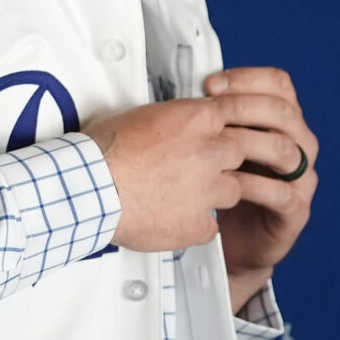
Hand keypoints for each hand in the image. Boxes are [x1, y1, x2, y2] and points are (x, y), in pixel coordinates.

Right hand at [83, 81, 311, 255]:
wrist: (91, 188)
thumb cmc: (103, 151)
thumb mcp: (139, 115)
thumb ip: (169, 118)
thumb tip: (167, 120)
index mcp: (197, 118)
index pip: (240, 114)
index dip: (241, 125)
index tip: (243, 131)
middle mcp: (210, 151)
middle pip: (247, 151)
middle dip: (242, 159)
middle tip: (233, 164)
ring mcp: (208, 189)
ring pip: (235, 190)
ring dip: (218, 193)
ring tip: (190, 195)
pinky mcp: (198, 222)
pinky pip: (210, 226)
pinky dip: (197, 225)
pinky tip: (177, 221)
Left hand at [205, 68, 318, 310]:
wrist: (231, 243)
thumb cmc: (221, 189)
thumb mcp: (215, 147)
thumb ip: (213, 120)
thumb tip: (184, 91)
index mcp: (280, 123)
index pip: (278, 84)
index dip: (247, 78)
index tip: (211, 84)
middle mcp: (297, 145)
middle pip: (284, 111)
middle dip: (245, 106)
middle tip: (213, 112)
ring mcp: (300, 178)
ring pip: (289, 149)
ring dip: (251, 144)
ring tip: (220, 145)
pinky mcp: (295, 210)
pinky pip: (283, 192)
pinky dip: (256, 186)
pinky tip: (230, 183)